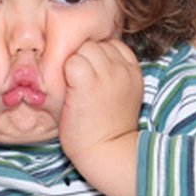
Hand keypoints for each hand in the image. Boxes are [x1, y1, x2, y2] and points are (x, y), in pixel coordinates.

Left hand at [60, 39, 142, 195]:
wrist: (106, 151)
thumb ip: (110, 74)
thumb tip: (88, 60)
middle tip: (74, 80)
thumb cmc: (106, 128)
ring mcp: (106, 73)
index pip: (112, 45)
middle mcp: (122, 69)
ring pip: (83, 48)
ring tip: (69, 85)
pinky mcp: (86, 80)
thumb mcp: (119, 95)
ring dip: (72, 63)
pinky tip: (65, 88)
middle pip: (95, 44)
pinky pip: (71, 61)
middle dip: (82, 57)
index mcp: (133, 71)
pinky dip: (63, 71)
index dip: (96, 57)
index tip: (89, 74)